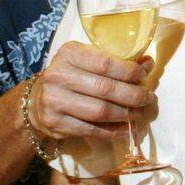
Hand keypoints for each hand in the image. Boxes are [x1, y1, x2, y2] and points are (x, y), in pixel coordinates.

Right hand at [30, 42, 156, 140]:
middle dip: (133, 95)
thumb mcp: (87, 61)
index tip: (144, 77)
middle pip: (105, 89)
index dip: (129, 72)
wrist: (36, 101)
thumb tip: (147, 63)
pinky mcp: (55, 123)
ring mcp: (54, 100)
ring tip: (139, 113)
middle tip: (148, 98)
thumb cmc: (70, 76)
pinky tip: (126, 128)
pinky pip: (91, 129)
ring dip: (126, 114)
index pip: (105, 63)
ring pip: (100, 111)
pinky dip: (113, 131)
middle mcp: (58, 75)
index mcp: (69, 54)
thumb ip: (115, 61)